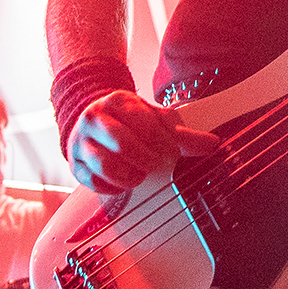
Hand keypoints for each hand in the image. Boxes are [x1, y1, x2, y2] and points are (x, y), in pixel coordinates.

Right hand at [66, 90, 220, 194]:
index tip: (172, 152)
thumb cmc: (128, 120)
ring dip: (129, 175)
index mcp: (117, 101)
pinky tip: (123, 181)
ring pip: (105, 165)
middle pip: (122, 143)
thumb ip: (183, 134)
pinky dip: (113, 187)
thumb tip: (212, 144)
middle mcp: (95, 119)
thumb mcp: (154, 119)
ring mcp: (82, 142)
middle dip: (146, 158)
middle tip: (155, 163)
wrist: (91, 119)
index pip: (143, 122)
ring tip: (139, 174)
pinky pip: (93, 182)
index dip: (162, 141)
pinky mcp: (75, 164)